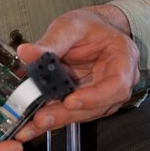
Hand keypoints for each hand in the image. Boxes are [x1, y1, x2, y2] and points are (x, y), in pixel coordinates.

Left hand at [17, 5, 139, 137]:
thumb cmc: (90, 25)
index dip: (95, 97)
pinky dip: (53, 116)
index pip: (117, 84)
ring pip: (83, 113)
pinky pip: (71, 111)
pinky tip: (33, 123)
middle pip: (97, 106)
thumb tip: (27, 52)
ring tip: (31, 125)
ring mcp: (102, 94)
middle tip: (41, 119)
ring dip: (57, 120)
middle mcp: (117, 81)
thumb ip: (51, 41)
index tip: (71, 101)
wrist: (93, 28)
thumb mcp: (71, 25)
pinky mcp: (86, 100)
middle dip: (66, 114)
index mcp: (123, 58)